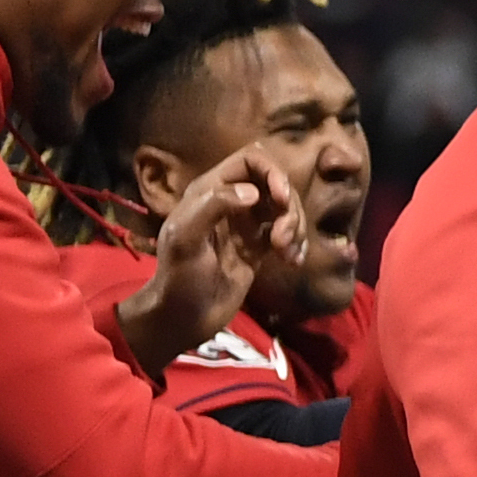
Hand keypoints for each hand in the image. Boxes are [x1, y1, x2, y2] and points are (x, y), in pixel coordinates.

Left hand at [119, 144, 304, 376]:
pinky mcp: (258, 248)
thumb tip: (253, 193)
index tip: (283, 200)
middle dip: (290, 207)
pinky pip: (288, 234)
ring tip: (287, 254)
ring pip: (286, 209)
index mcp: (209, 191)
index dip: (272, 172)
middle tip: (283, 238)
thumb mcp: (186, 239)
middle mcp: (231, 202)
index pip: (251, 159)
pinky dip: (298, 244)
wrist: (184, 316)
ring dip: (296, 228)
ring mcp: (246, 225)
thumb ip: (214, 207)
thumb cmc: (179, 278)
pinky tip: (292, 262)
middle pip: (275, 183)